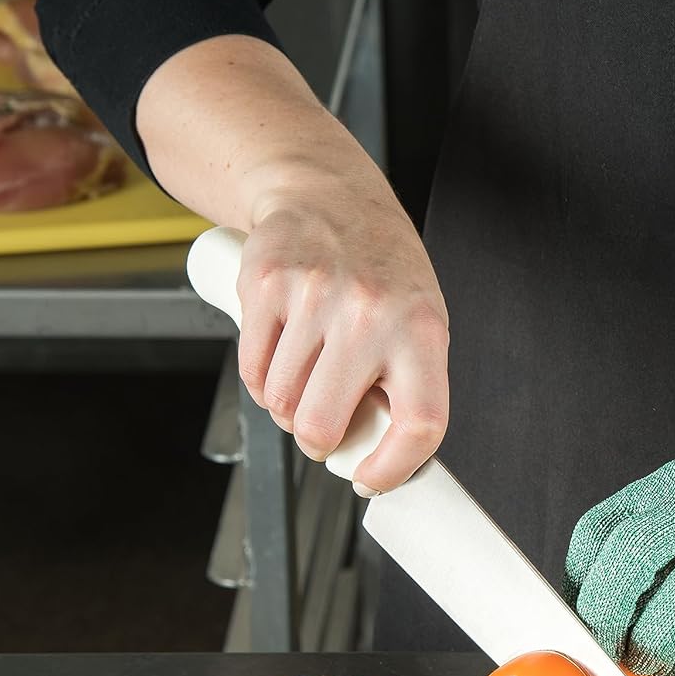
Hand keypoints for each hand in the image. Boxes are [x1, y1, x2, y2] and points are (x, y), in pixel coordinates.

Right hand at [235, 175, 449, 489]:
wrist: (329, 195)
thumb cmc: (382, 273)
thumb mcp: (421, 322)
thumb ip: (409, 386)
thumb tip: (387, 458)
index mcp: (423, 331)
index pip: (419, 423)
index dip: (392, 468)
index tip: (371, 480)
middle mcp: (370, 314)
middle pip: (324, 425)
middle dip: (317, 442)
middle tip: (324, 429)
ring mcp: (315, 297)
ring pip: (280, 403)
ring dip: (286, 409)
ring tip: (305, 380)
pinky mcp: (265, 285)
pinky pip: (251, 369)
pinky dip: (259, 381)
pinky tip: (278, 361)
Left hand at [565, 418, 674, 675]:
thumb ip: (654, 554)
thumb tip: (593, 619)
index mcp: (672, 487)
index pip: (600, 530)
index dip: (580, 585)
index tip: (577, 626)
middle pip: (636, 550)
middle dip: (608, 611)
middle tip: (605, 652)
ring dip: (658, 640)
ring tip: (651, 667)